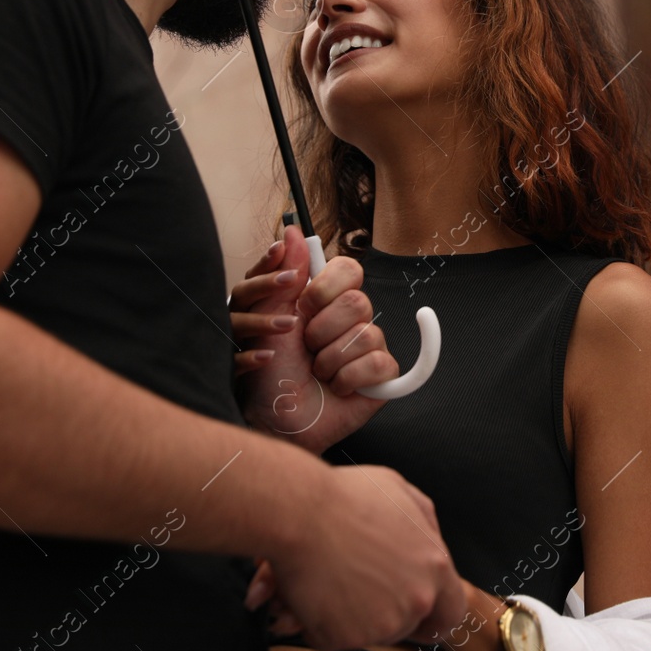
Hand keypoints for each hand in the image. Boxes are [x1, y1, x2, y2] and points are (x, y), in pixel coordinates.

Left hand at [229, 225, 399, 451]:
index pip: (349, 270)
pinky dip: (352, 378)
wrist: (271, 419)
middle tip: (306, 349)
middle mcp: (351, 321)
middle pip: (359, 303)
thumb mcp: (268, 317)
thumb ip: (285, 273)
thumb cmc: (267, 372)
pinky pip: (382, 363)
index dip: (327, 288)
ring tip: (317, 374)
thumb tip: (293, 231)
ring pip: (368, 334)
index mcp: (327, 301)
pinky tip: (338, 388)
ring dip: (331, 360)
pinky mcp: (381, 378)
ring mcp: (368, 349)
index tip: (303, 308)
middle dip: (322, 331)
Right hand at [251, 464, 466, 650]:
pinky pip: (332, 638)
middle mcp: (415, 600)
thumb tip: (427, 538)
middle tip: (358, 586)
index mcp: (434, 566)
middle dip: (386, 610)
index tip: (422, 618)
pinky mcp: (345, 639)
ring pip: (371, 633)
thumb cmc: (343, 498)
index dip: (435, 616)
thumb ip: (424, 522)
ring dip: (353, 615)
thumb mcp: (400, 492)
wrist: (297, 515)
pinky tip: (313, 592)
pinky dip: (320, 623)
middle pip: (407, 624)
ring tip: (332, 580)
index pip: (452, 611)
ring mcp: (381, 624)